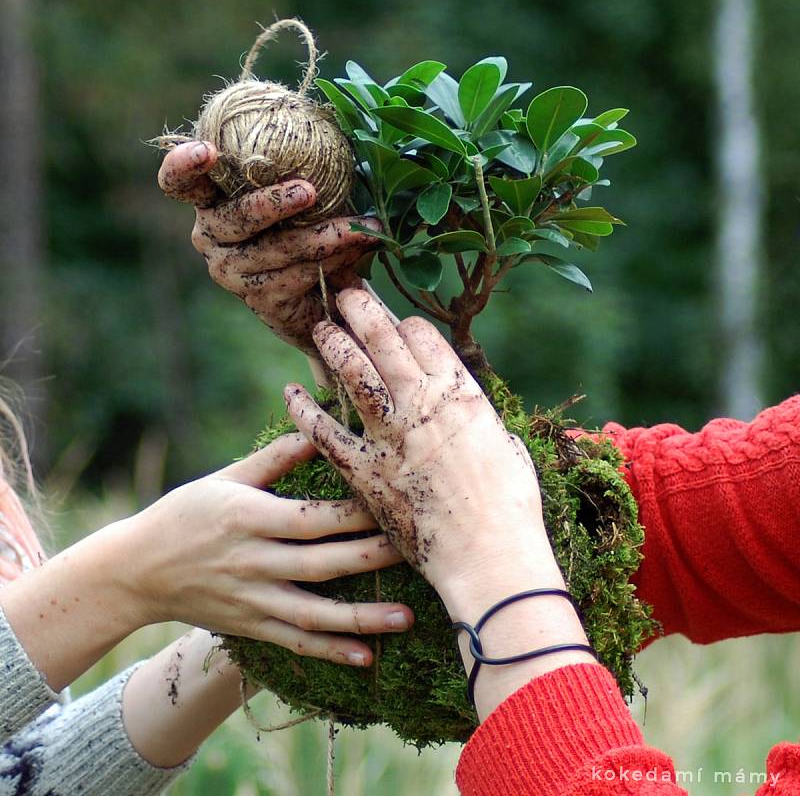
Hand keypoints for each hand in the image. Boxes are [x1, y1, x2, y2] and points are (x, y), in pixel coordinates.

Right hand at [118, 432, 412, 666]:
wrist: (136, 570)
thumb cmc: (184, 513)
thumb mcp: (224, 479)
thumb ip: (271, 460)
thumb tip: (315, 431)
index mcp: (249, 517)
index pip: (311, 517)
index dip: (355, 514)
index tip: (394, 504)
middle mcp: (253, 561)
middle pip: (323, 563)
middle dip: (373, 559)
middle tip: (419, 552)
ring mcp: (252, 598)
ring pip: (314, 612)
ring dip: (361, 618)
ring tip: (406, 618)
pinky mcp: (250, 626)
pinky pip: (294, 641)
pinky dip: (329, 650)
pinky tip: (365, 657)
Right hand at [157, 141, 380, 353]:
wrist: (323, 291)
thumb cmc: (309, 225)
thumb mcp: (305, 192)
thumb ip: (303, 160)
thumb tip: (331, 120)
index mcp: (212, 199)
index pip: (178, 183)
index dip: (183, 166)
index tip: (207, 151)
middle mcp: (211, 236)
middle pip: (234, 217)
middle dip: (272, 204)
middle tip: (309, 192)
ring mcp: (230, 271)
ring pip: (275, 250)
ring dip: (323, 237)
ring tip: (359, 227)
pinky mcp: (257, 299)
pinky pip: (295, 276)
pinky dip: (330, 261)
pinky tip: (355, 250)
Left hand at [283, 289, 593, 719]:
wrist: (488, 553)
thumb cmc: (511, 508)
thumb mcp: (509, 451)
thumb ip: (484, 427)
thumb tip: (476, 420)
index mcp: (462, 395)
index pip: (426, 340)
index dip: (405, 325)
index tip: (395, 321)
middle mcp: (423, 404)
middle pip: (385, 341)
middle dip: (363, 311)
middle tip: (346, 295)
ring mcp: (390, 435)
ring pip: (353, 373)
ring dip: (335, 345)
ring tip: (320, 328)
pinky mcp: (364, 470)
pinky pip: (325, 431)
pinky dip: (304, 410)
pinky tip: (291, 392)